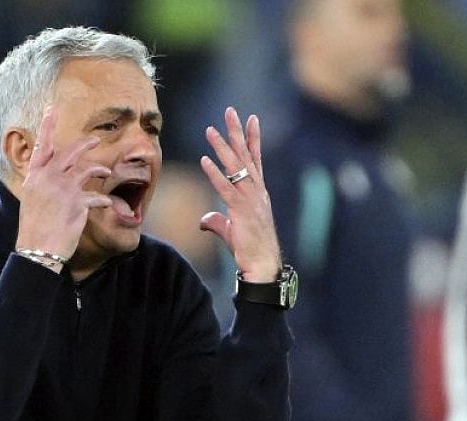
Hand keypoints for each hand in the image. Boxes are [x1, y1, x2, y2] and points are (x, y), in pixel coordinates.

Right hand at [16, 107, 112, 258]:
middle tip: (96, 139)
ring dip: (101, 169)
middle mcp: (48, 178)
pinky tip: (108, 204)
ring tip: (107, 172)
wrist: (37, 249)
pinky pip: (97, 196)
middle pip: (70, 152)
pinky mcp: (77, 203)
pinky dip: (104, 200)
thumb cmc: (34, 228)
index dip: (47, 127)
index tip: (51, 109)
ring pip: (88, 169)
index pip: (42, 146)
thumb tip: (50, 175)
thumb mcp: (31, 200)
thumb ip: (42, 184)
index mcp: (34, 177)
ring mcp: (63, 189)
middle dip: (85, 144)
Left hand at [198, 107, 281, 281]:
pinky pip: (225, 188)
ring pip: (235, 167)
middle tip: (230, 111)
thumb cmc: (250, 248)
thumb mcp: (231, 230)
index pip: (255, 159)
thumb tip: (203, 219)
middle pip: (246, 155)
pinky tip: (204, 160)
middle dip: (237, 132)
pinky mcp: (241, 210)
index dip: (252, 138)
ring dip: (222, 147)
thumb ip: (217, 220)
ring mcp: (250, 199)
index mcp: (258, 192)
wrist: (262, 264)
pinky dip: (214, 174)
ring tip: (210, 130)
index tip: (251, 118)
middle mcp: (256, 191)